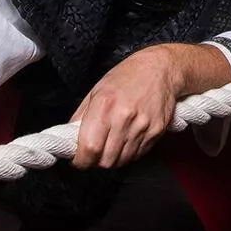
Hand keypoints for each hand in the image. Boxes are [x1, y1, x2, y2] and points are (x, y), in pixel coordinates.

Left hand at [70, 46, 182, 168]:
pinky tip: (127, 139)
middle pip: (105, 160)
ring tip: (112, 143)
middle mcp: (124, 117)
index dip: (80, 159)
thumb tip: (70, 138)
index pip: (89, 147)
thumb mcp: (97, 90)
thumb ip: (81, 116)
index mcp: (105, 104)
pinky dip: (129, 153)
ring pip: (122, 161)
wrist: (161, 69)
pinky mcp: (156, 131)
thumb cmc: (127, 76)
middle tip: (95, 151)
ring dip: (113, 158)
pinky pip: (138, 154)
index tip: (78, 159)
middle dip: (96, 161)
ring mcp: (142, 125)